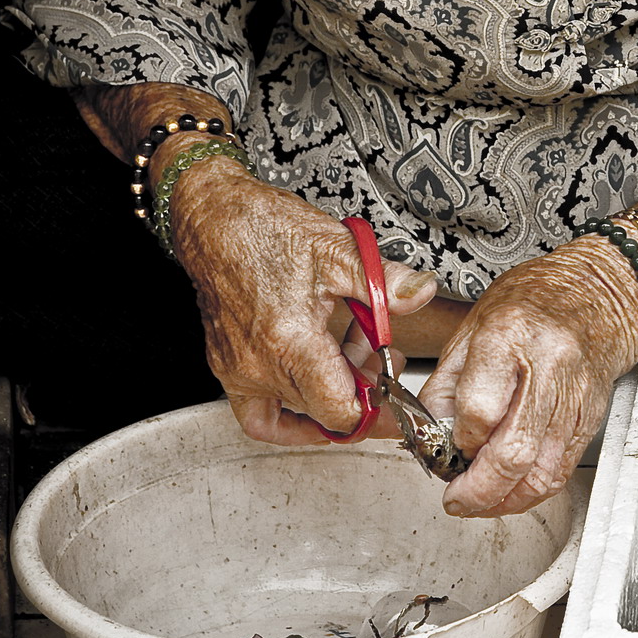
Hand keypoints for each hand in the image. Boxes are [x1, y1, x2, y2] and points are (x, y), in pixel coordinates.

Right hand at [169, 160, 438, 444]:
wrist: (216, 219)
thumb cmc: (268, 229)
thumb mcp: (340, 248)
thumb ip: (385, 280)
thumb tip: (421, 292)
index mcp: (291, 341)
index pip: (340, 410)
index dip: (378, 413)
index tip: (398, 403)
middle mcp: (260, 365)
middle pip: (324, 409)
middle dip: (362, 388)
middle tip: (382, 357)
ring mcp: (239, 371)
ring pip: (299, 408)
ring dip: (333, 390)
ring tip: (355, 351)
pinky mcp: (228, 367)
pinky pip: (257, 415)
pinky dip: (288, 418)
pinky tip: (312, 402)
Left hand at [420, 240, 637, 517]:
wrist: (597, 289)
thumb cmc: (534, 299)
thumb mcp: (474, 324)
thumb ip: (447, 383)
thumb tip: (430, 434)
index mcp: (509, 334)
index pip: (480, 409)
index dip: (458, 440)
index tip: (449, 444)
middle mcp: (548, 364)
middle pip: (514, 451)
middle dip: (478, 490)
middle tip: (457, 498)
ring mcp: (576, 393)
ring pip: (542, 472)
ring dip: (505, 501)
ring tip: (480, 502)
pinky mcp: (592, 414)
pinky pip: (562, 469)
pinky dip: (533, 490)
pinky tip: (511, 491)